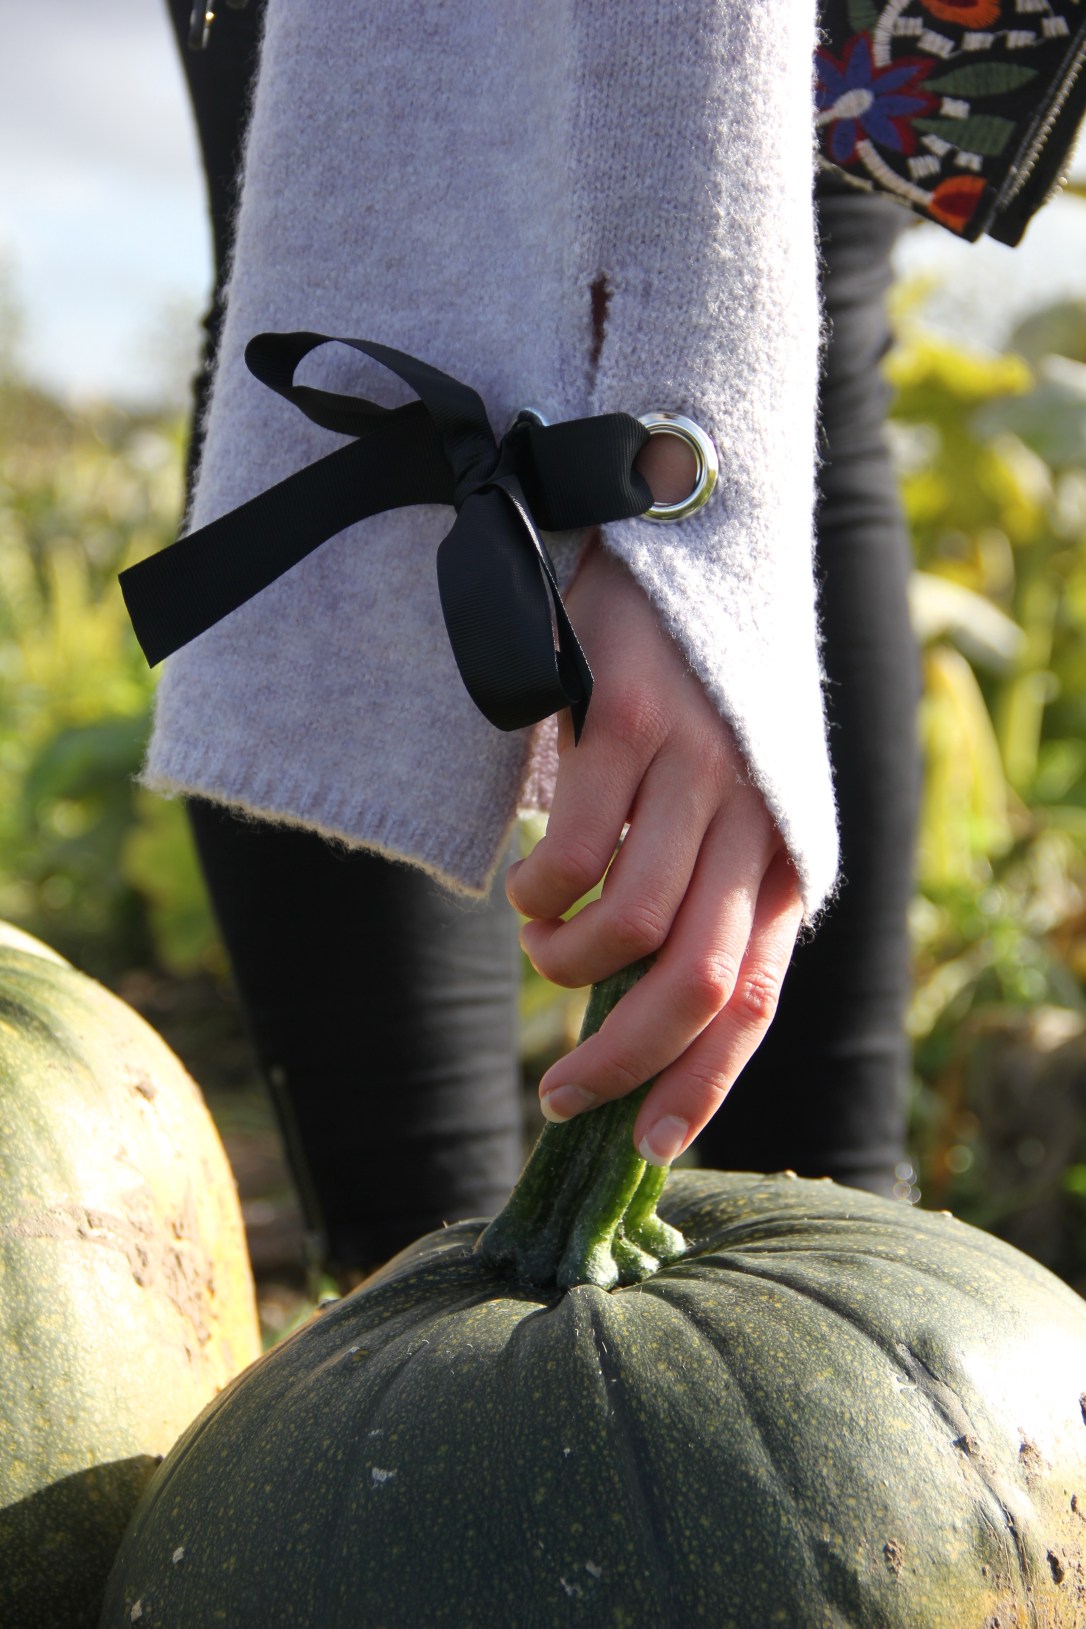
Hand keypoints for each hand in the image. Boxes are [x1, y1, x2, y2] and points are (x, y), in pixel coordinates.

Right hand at [506, 540, 803, 1165]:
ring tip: (543, 946)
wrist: (681, 566)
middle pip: (696, 982)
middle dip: (622, 1062)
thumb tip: (635, 1023)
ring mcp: (699, 771)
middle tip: (560, 1095)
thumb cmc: (687, 716)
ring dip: (565, 966)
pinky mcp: (635, 724)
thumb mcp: (715, 816)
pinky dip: (537, 893)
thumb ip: (698, 904)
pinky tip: (529, 885)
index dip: (703, 1082)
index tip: (646, 1142)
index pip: (756, 997)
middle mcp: (756, 820)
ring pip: (631, 927)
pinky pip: (575, 851)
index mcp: (783, 855)